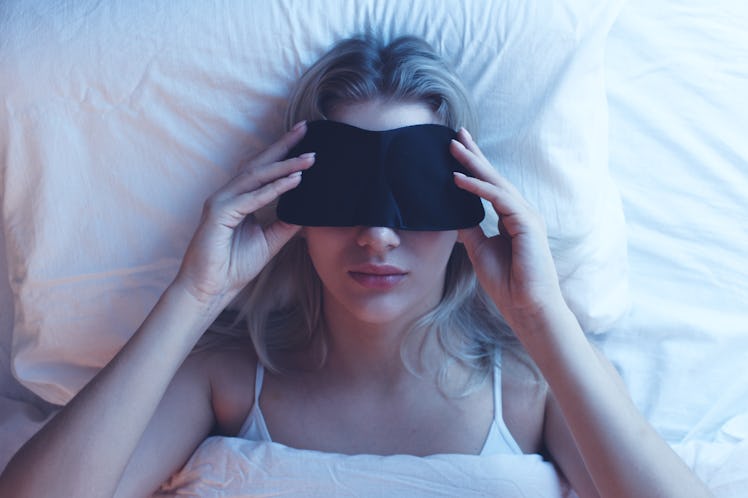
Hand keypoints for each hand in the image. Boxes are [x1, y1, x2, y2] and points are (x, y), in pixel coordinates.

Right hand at [174, 122, 314, 306]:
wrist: (211, 289)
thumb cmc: (233, 266)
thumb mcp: (269, 241)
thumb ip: (286, 224)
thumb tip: (308, 211)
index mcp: (238, 199)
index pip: (263, 170)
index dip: (283, 154)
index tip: (305, 141)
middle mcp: (228, 195)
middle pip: (259, 164)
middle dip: (283, 146)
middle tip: (305, 129)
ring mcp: (221, 202)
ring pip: (256, 177)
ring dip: (283, 166)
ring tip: (308, 159)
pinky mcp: (218, 214)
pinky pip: (251, 198)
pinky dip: (273, 189)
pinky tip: (293, 182)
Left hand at [450, 128, 564, 327]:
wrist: (526, 306)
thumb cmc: (507, 283)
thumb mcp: (479, 249)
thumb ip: (469, 229)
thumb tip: (451, 214)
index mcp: (511, 217)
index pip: (489, 186)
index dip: (473, 167)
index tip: (456, 150)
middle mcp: (520, 212)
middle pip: (493, 177)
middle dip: (474, 155)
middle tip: (455, 134)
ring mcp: (526, 216)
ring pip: (496, 183)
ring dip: (473, 164)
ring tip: (453, 148)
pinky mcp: (527, 222)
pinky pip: (499, 199)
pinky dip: (477, 188)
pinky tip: (458, 179)